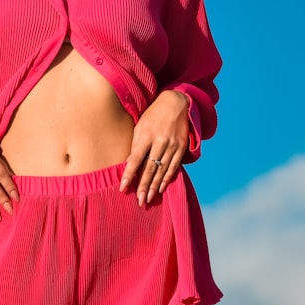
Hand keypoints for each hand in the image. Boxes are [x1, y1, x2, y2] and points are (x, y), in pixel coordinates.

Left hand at [119, 90, 189, 205]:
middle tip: (139, 201)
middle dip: (144, 186)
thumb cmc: (153, 114)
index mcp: (146, 134)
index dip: (129, 174)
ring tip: (149, 198)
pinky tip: (162, 188)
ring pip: (162, 170)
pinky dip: (168, 178)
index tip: (123, 188)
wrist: (177, 103)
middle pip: (150, 168)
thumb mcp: (140, 125)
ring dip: (155, 186)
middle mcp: (160, 141)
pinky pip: (174, 166)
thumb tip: (130, 163)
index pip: (136, 159)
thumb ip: (135, 144)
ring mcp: (173, 145)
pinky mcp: (181, 147)